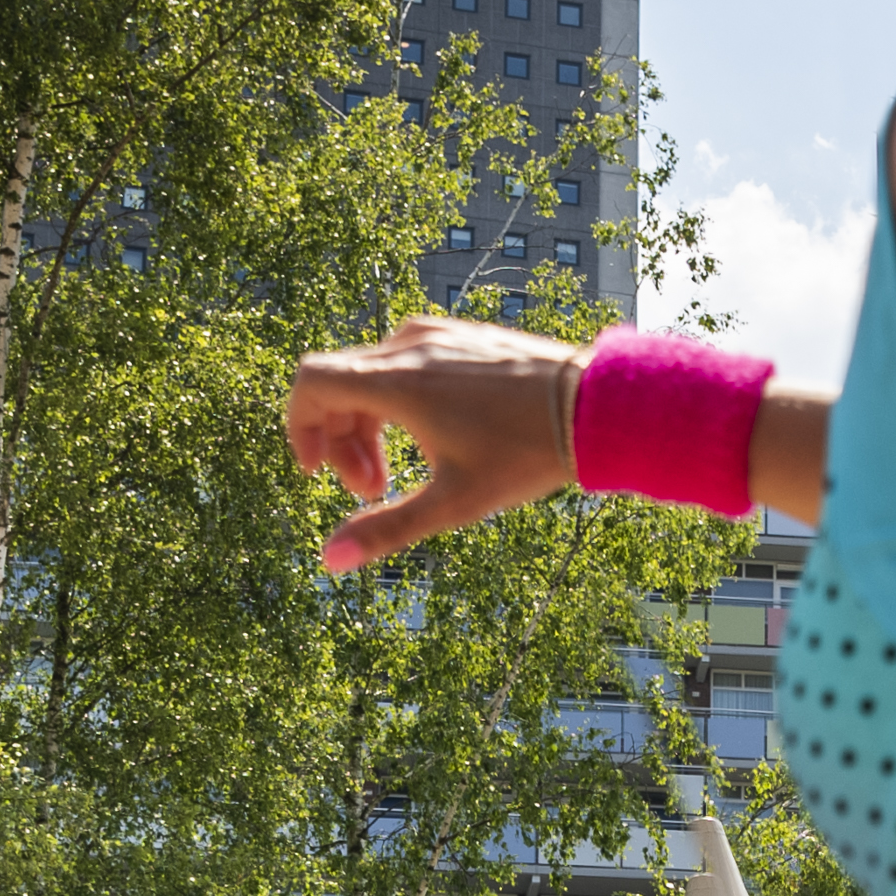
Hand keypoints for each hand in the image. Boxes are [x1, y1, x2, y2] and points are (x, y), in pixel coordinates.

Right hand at [285, 315, 582, 572]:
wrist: (595, 406)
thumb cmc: (526, 455)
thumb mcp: (453, 502)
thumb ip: (386, 528)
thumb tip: (328, 561)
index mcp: (397, 379)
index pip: (311, 383)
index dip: (300, 428)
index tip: (314, 472)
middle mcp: (409, 345)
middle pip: (339, 385)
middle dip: (341, 441)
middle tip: (371, 491)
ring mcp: (438, 334)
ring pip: (372, 374)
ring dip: (369, 425)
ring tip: (395, 474)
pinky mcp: (462, 336)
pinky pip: (405, 363)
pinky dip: (397, 402)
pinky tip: (429, 441)